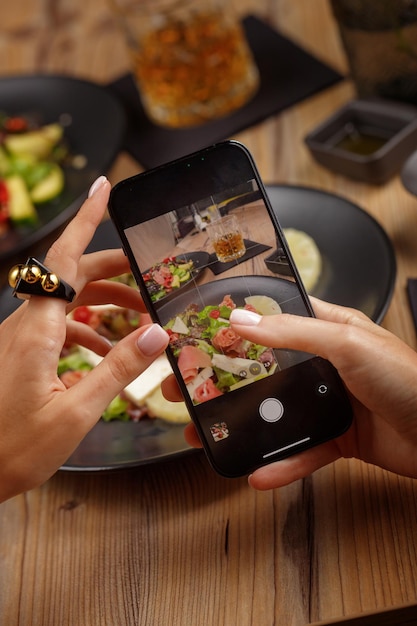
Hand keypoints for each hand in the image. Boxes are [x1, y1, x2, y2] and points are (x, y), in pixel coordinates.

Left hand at [0, 176, 168, 501]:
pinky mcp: (21, 353)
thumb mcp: (76, 412)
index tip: (104, 187)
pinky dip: (88, 330)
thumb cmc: (13, 448)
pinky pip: (58, 326)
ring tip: (142, 321)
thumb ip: (118, 368)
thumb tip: (157, 333)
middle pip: (74, 275)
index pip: (65, 258)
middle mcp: (26, 324)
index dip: (86, 220)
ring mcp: (21, 338)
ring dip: (106, 304)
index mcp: (37, 330)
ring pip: (68, 300)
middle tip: (150, 278)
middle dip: (115, 271)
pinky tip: (107, 353)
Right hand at [179, 298, 416, 488]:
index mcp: (329, 329)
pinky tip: (259, 473)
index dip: (239, 324)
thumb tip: (242, 320)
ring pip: (276, 412)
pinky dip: (281, 464)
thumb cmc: (408, 378)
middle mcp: (325, 363)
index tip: (203, 332)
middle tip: (191, 387)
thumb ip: (293, 332)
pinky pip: (302, 451)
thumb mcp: (348, 344)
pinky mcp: (337, 437)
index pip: (275, 319)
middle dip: (227, 380)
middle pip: (265, 369)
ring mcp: (330, 401)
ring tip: (209, 434)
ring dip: (245, 425)